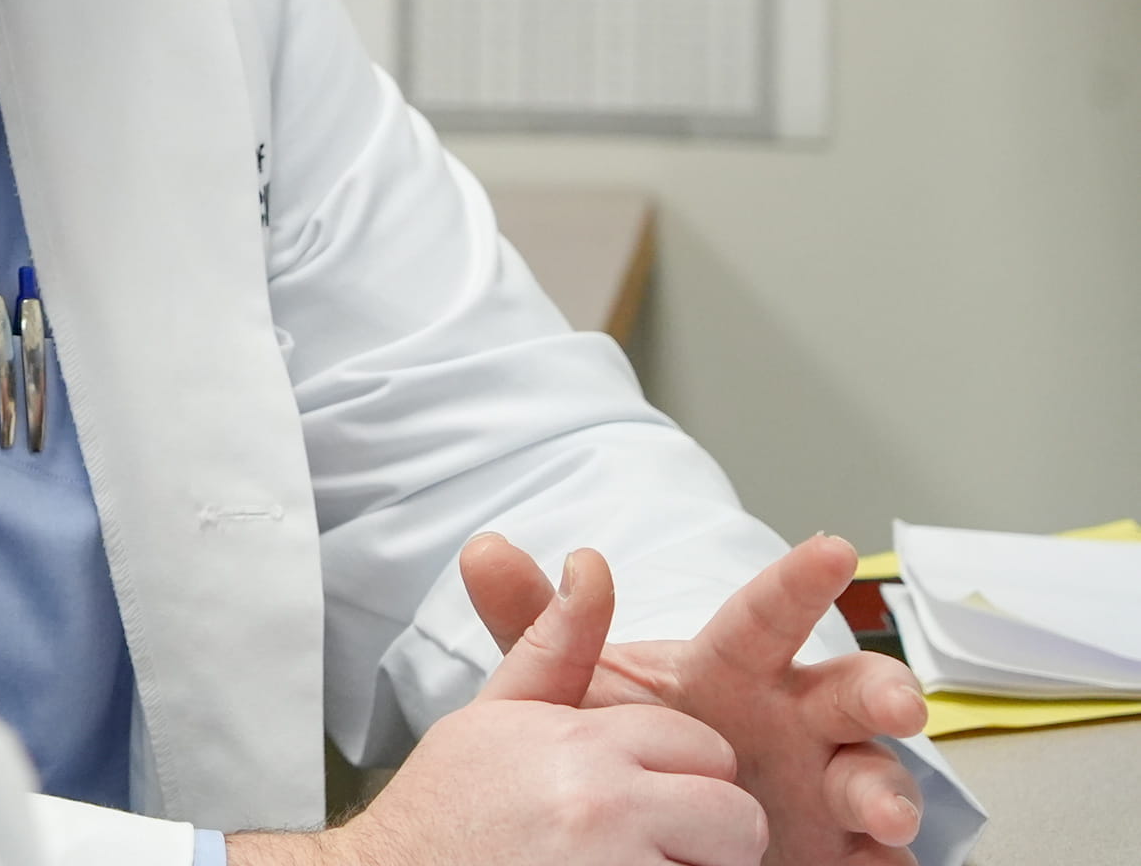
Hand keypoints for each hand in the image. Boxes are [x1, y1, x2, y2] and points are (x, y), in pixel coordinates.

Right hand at [234, 549, 763, 865]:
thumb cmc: (448, 811)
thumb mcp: (495, 716)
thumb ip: (556, 643)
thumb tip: (591, 561)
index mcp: (582, 741)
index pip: (704, 748)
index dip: (678, 776)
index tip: (631, 801)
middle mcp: (605, 803)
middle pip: (736, 815)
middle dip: (707, 835)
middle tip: (646, 848)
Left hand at [465, 532, 927, 865]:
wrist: (633, 821)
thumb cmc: (623, 736)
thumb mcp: (576, 685)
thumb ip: (539, 625)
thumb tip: (483, 548)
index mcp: (734, 670)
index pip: (766, 617)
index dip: (798, 583)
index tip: (830, 548)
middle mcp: (793, 720)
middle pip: (850, 694)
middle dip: (882, 691)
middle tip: (898, 703)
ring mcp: (820, 786)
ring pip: (873, 774)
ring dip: (887, 787)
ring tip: (885, 809)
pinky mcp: (833, 849)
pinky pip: (875, 855)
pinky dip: (883, 859)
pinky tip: (883, 861)